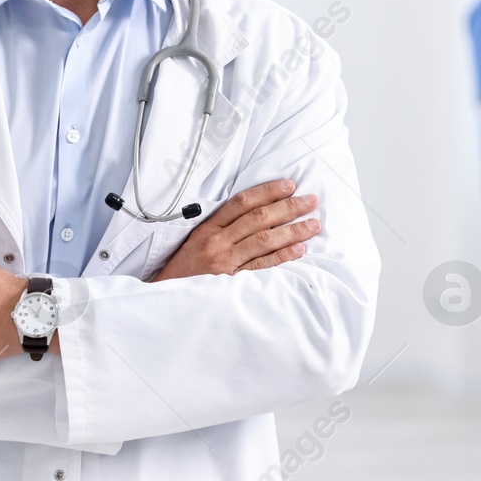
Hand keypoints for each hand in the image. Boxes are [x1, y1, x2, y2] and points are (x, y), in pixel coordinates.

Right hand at [153, 178, 320, 280]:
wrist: (167, 295)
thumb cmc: (185, 267)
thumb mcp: (197, 238)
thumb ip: (223, 225)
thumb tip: (258, 211)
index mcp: (209, 227)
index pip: (242, 202)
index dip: (267, 191)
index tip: (289, 185)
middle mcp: (218, 241)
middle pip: (258, 218)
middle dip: (288, 207)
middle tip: (311, 200)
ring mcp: (225, 261)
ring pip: (264, 239)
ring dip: (292, 230)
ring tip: (313, 224)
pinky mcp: (232, 282)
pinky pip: (262, 266)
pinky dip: (282, 256)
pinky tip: (300, 249)